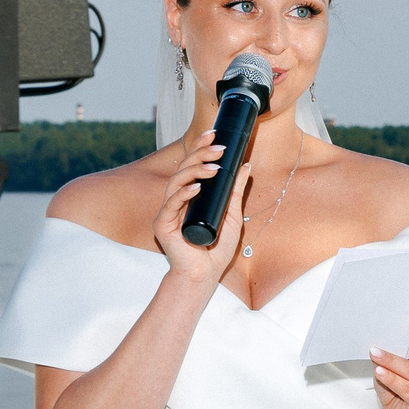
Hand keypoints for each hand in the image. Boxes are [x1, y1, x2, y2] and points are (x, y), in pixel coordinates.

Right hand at [152, 129, 246, 288]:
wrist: (205, 275)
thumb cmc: (215, 248)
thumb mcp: (233, 215)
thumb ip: (236, 191)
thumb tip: (246, 165)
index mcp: (190, 195)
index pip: (193, 165)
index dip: (201, 147)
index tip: (214, 133)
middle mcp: (176, 199)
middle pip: (183, 168)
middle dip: (200, 154)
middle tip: (219, 147)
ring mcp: (168, 211)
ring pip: (177, 182)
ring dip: (195, 171)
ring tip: (214, 167)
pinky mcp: (163, 225)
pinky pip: (172, 204)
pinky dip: (184, 194)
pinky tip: (196, 187)